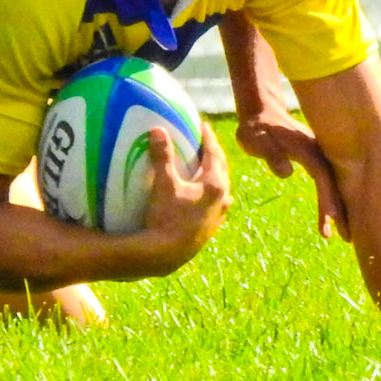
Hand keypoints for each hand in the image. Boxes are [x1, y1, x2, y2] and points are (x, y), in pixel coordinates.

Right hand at [137, 124, 230, 272]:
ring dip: (214, 175)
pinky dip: (210, 193)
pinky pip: (215, 204)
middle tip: (205, 142)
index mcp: (215, 185)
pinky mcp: (210, 229)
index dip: (208, 137)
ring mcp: (218, 217)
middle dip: (213, 154)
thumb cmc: (166, 218)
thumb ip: (163, 156)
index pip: (214, 154)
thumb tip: (158, 130)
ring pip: (221, 189)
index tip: (203, 125)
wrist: (165, 255)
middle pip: (221, 170)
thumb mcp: (164, 184)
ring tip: (204, 167)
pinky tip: (201, 196)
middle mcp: (222, 199)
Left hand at [236, 101, 348, 241]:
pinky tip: (335, 214)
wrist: (261, 111)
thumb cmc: (255, 127)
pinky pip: (329, 180)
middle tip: (347, 239)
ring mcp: (319, 154)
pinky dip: (334, 198)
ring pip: (336, 183)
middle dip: (341, 210)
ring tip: (346, 235)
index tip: (331, 222)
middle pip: (335, 183)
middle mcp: (318, 151)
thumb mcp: (254, 139)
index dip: (328, 199)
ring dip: (341, 207)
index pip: (322, 177)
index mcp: (307, 148)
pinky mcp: (316, 158)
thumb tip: (287, 173)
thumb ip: (270, 154)